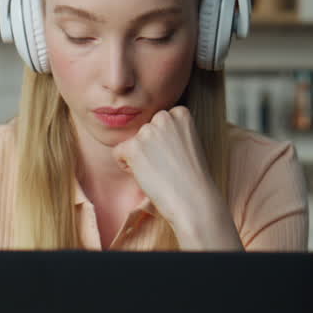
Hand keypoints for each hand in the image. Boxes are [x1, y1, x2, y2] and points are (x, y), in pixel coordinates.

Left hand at [111, 106, 240, 249]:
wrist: (193, 199)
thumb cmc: (191, 177)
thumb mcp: (187, 142)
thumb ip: (170, 131)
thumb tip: (147, 132)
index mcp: (180, 112)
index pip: (157, 123)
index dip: (162, 143)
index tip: (175, 157)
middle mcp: (164, 117)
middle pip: (143, 131)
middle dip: (148, 147)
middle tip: (166, 166)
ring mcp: (148, 130)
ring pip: (131, 142)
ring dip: (138, 157)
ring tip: (158, 171)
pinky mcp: (134, 146)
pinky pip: (118, 153)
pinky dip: (126, 166)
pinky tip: (146, 175)